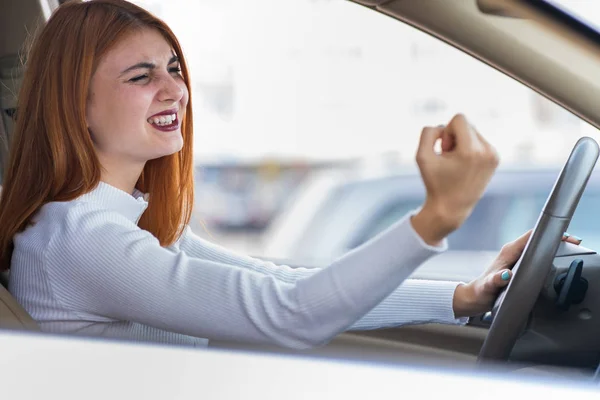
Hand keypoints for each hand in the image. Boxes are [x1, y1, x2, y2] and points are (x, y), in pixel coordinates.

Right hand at [411, 114, 498, 245]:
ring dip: (461, 143)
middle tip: (448, 158)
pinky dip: (469, 149)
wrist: (452, 208)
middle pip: (467, 124)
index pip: (460, 119)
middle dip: (454, 137)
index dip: (446, 131)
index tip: (444, 150)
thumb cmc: (435, 182)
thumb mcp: (421, 156)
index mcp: (471, 150)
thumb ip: (428, 133)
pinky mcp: (495, 159)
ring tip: (456, 163)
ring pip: (473, 132)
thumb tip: (443, 127)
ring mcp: (494, 156)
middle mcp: (487, 151)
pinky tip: (464, 165)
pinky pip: (480, 141)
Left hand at [452, 231, 582, 317]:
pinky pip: (535, 255)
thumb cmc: (481, 291)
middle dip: (555, 238)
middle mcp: (513, 252)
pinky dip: (547, 254)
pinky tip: (557, 257)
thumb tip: (506, 275)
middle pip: (537, 239)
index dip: (548, 234)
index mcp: (508, 252)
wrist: (475, 297)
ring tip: (570, 247)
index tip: (563, 237)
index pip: (531, 236)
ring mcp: (516, 257)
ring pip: (537, 246)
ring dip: (553, 245)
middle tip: (573, 242)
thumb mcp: (488, 286)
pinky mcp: (518, 264)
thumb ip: (496, 280)